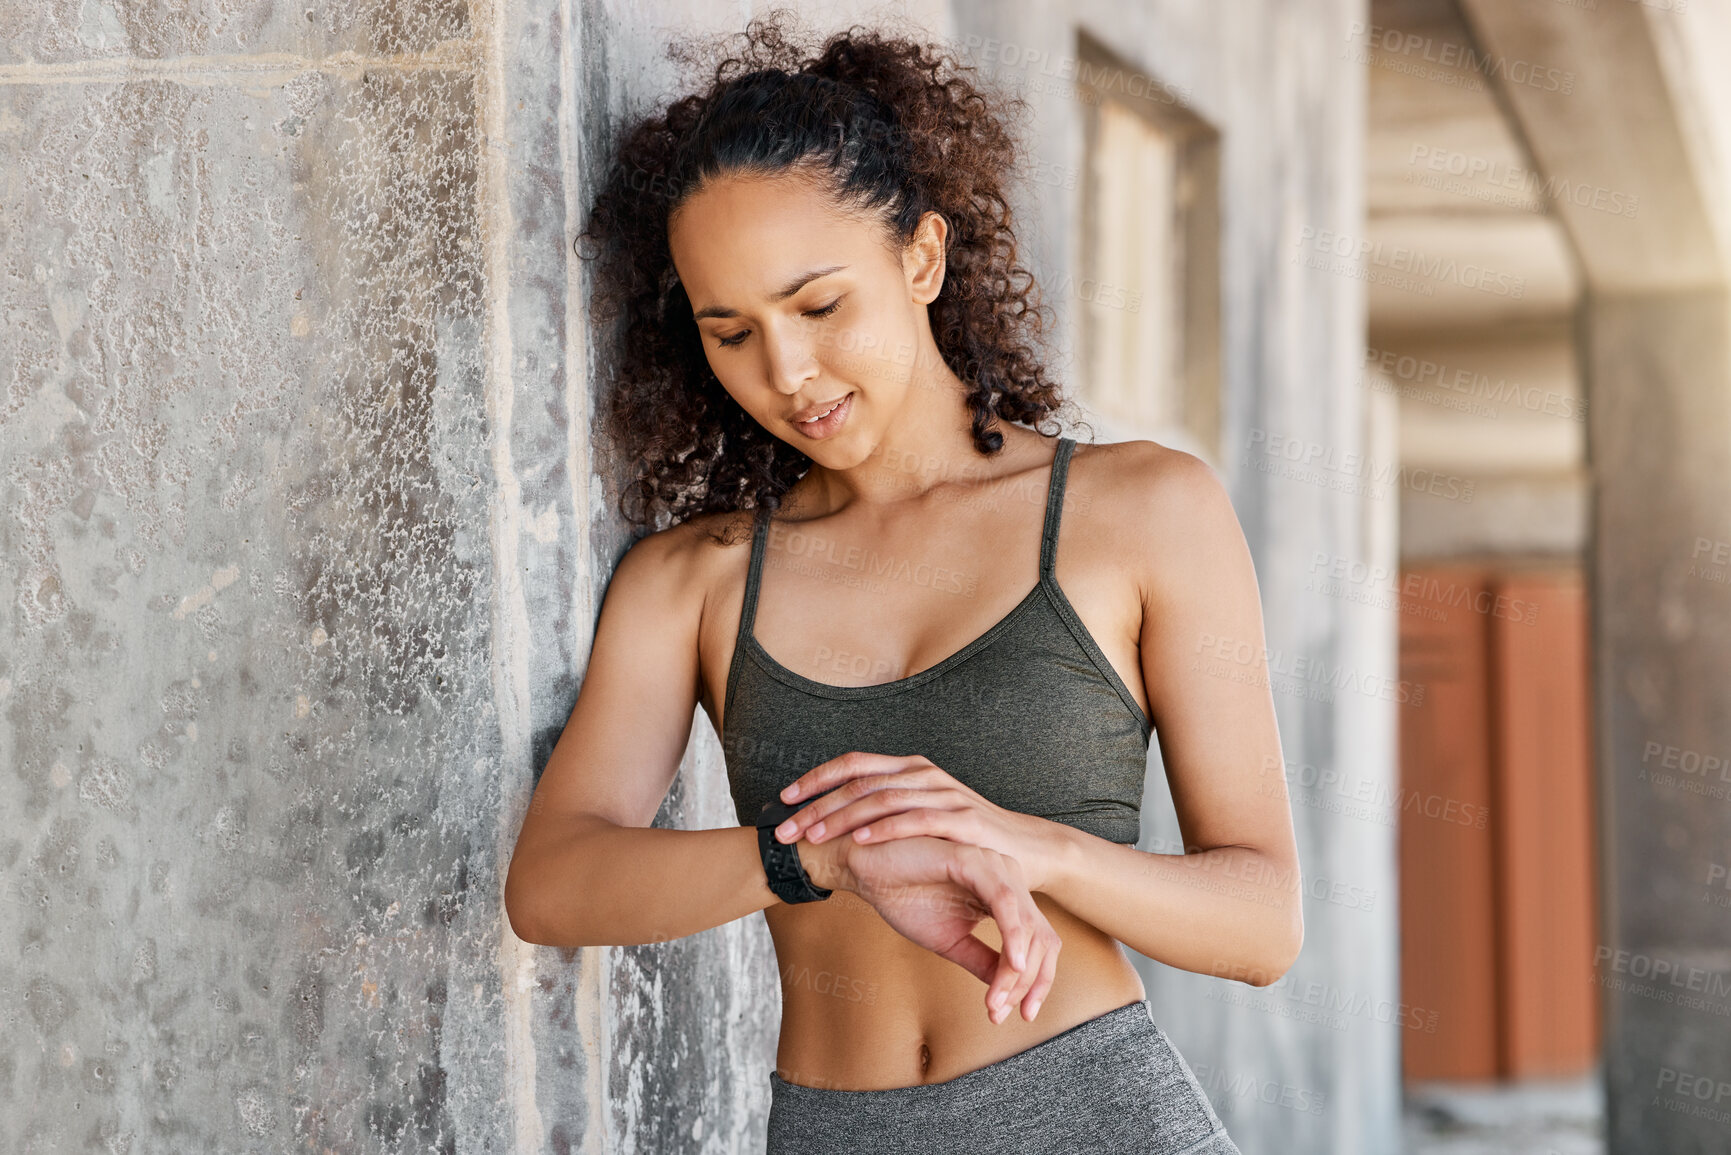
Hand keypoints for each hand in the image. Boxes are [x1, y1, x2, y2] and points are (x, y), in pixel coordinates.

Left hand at [773, 752, 1072, 891]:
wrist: (1028, 851)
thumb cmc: (969, 839)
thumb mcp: (922, 816)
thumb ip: (887, 811)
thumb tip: (840, 820)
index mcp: (909, 769)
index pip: (852, 764)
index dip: (815, 778)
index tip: (782, 799)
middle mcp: (923, 773)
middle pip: (858, 782)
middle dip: (816, 805)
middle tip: (785, 830)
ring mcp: (943, 793)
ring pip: (881, 799)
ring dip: (842, 818)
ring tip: (814, 837)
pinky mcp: (962, 819)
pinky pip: (917, 820)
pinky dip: (886, 829)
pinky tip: (861, 842)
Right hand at [814, 832, 1060, 1024]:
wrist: (866, 870)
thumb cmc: (905, 897)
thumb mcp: (951, 941)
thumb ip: (983, 961)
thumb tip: (1009, 994)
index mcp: (1006, 896)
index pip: (1040, 943)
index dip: (1039, 981)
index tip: (1024, 1015)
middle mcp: (1008, 879)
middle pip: (1043, 938)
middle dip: (1029, 982)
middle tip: (1001, 1012)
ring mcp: (994, 866)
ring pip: (1028, 925)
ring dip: (1017, 969)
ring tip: (997, 1000)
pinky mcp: (973, 860)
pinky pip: (1005, 902)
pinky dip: (1012, 936)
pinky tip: (1012, 963)